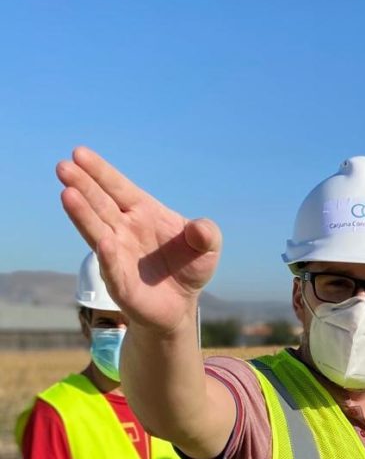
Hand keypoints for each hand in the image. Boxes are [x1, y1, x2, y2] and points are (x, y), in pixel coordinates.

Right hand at [56, 147, 220, 334]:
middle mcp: (124, 230)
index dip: (100, 172)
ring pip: (97, 231)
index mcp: (143, 213)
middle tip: (63, 167)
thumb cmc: (189, 267)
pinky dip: (108, 256)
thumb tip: (199, 229)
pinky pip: (112, 267)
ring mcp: (118, 255)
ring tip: (67, 194)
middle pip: (101, 204)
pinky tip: (102, 242)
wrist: (180, 305)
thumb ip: (207, 234)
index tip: (79, 153)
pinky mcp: (120, 283)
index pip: (118, 188)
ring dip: (83, 214)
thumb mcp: (208, 248)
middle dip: (82, 186)